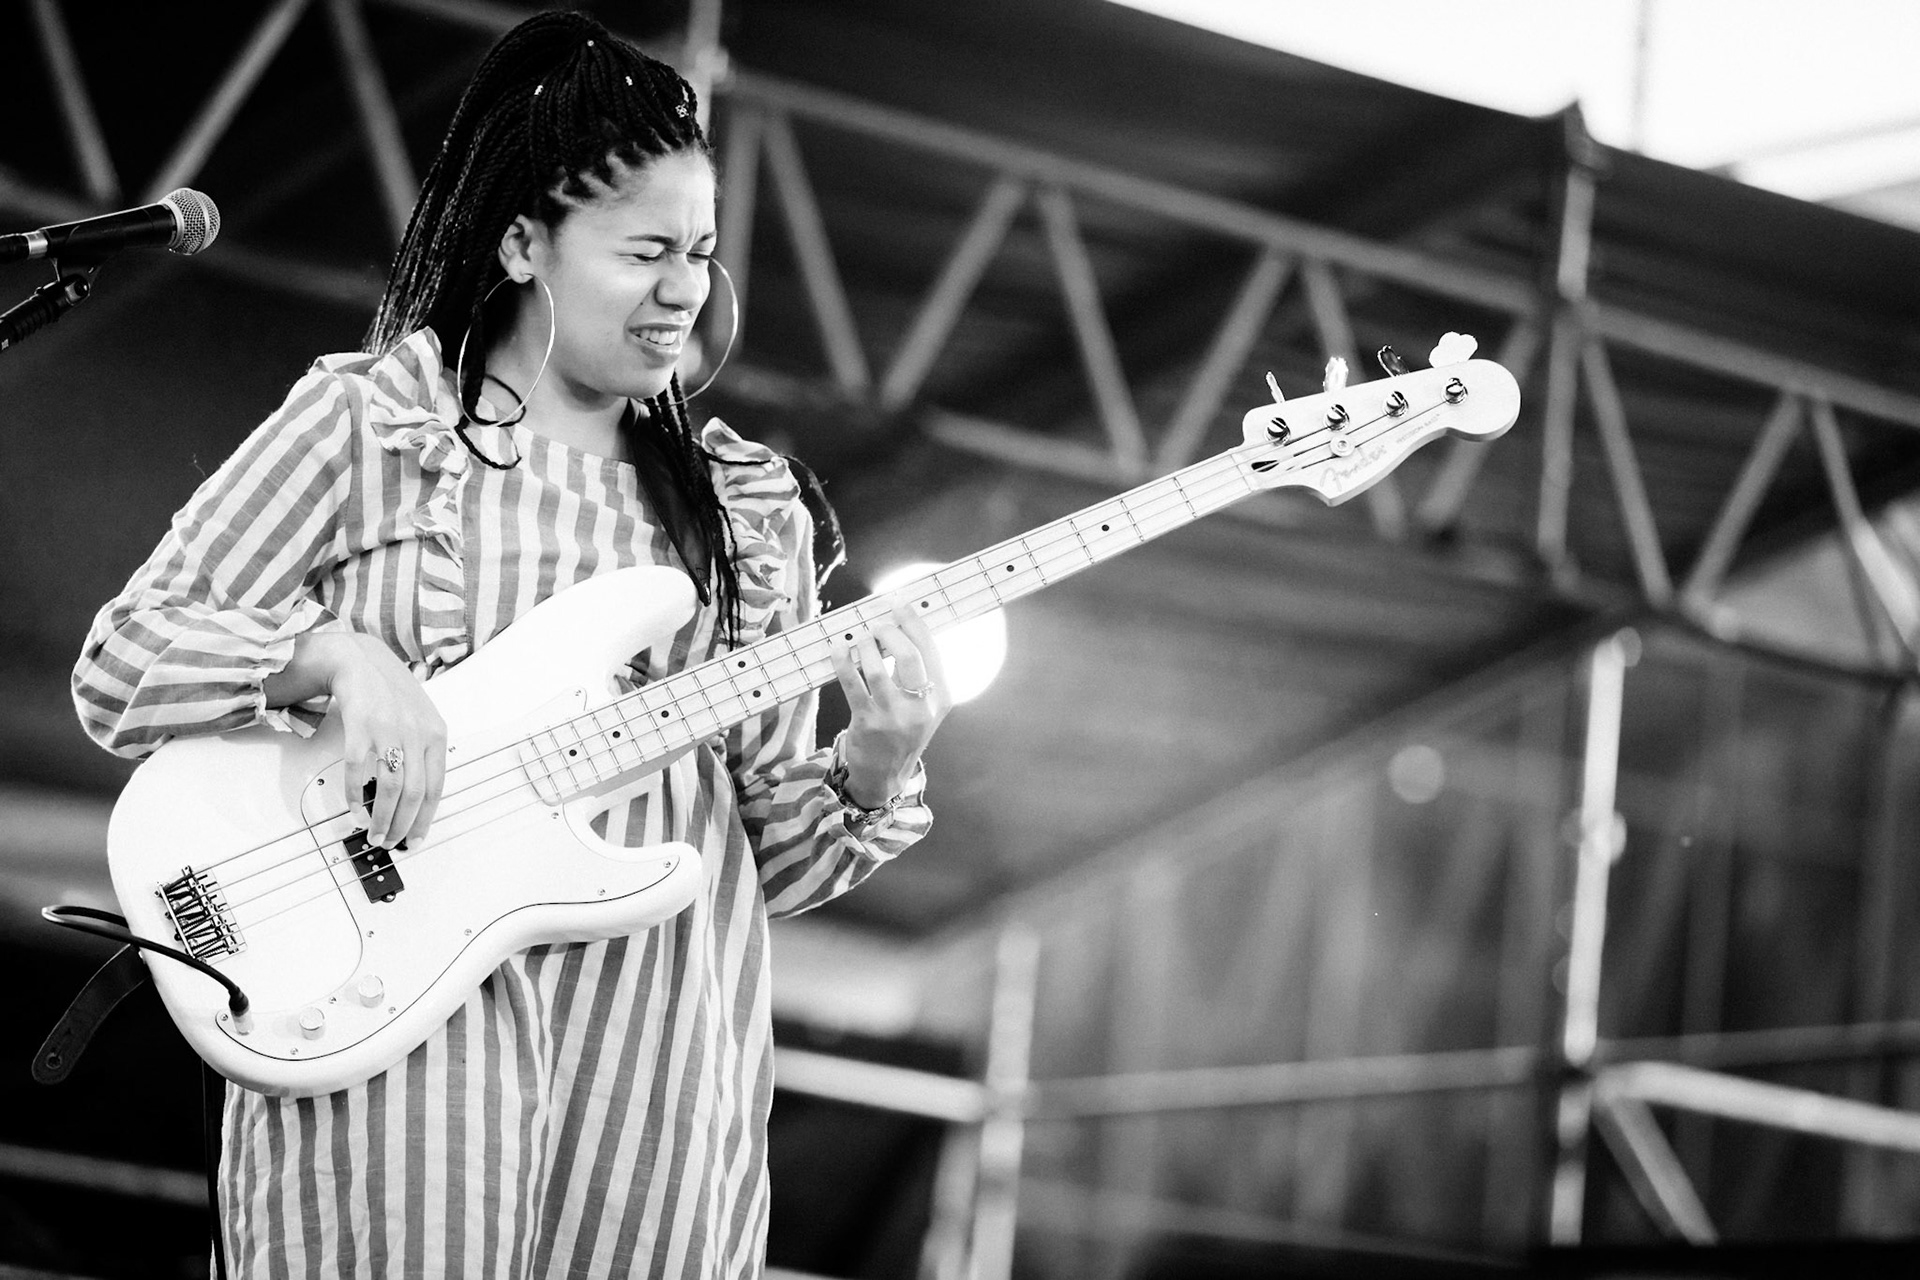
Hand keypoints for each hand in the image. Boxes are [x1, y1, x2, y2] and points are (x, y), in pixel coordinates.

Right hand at [267, 630, 446, 848]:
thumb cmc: (392, 694)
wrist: (360, 661)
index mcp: (436, 735)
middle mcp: (416, 733)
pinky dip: (354, 795)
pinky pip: (357, 769)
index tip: (415, 839)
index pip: (436, 788)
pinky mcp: (360, 727)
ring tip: (373, 833)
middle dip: (401, 824)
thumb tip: (419, 800)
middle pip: (413, 793)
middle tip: (389, 841)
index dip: (425, 818)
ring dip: (381, 817)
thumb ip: (425, 753)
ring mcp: (389, 730)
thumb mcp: (421, 720)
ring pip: (389, 787)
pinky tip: (354, 809)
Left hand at [829, 601, 948, 806]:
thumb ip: (918, 672)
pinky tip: (839, 650)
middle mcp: (921, 707)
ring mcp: (893, 717)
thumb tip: (899, 627)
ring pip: (877, 669)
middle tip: (878, 626)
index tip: (899, 604)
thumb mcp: (924, 704)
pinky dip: (843, 661)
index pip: (930, 650)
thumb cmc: (903, 729)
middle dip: (891, 632)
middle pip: (910, 656)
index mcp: (940, 696)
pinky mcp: (867, 722)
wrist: (886, 773)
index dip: (913, 622)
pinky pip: (852, 683)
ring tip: (860, 641)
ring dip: (865, 647)